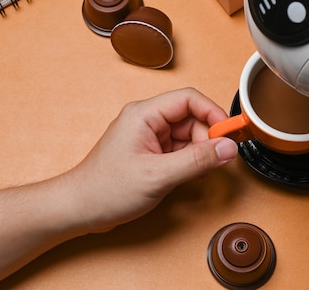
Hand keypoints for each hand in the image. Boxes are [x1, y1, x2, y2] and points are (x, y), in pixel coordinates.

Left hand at [64, 88, 237, 232]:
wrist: (79, 210)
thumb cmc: (105, 189)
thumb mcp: (158, 175)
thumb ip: (196, 160)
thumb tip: (227, 148)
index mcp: (144, 114)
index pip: (189, 99)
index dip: (213, 114)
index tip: (229, 133)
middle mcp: (147, 121)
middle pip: (192, 118)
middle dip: (207, 139)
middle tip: (215, 161)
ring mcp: (149, 137)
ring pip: (188, 136)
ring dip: (199, 153)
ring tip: (196, 174)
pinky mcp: (150, 153)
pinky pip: (179, 150)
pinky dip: (190, 162)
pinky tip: (189, 177)